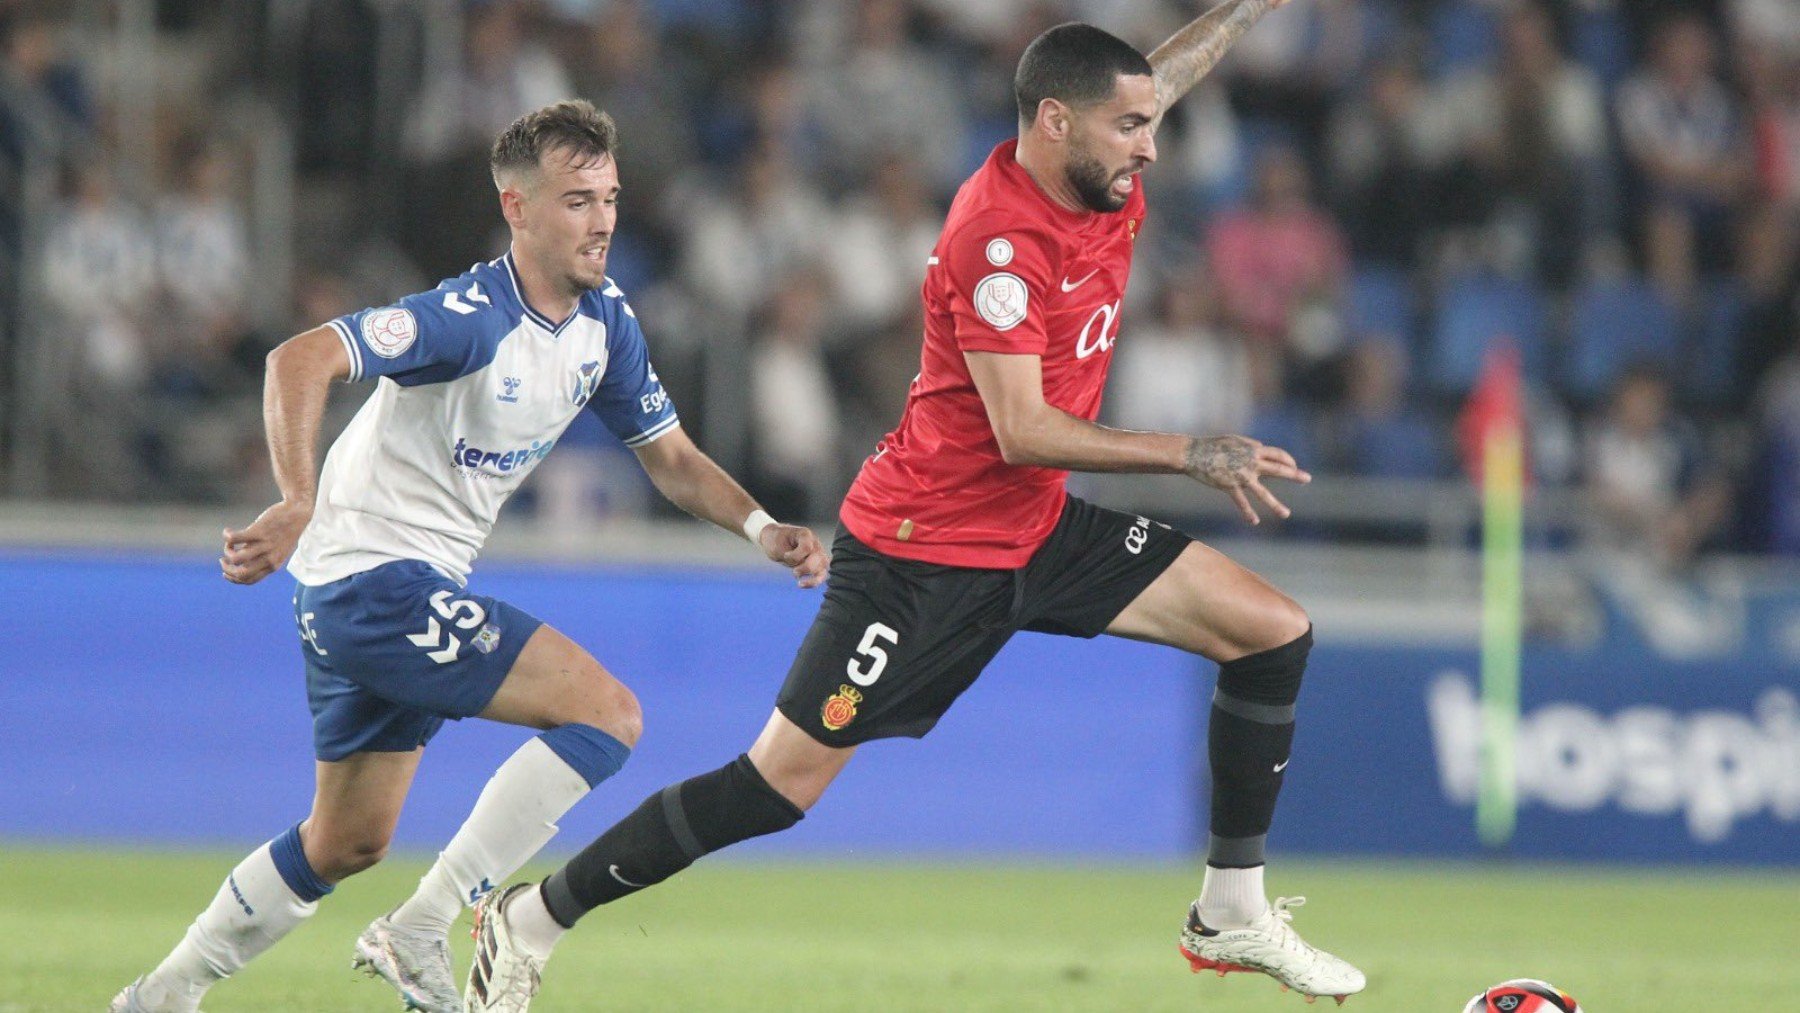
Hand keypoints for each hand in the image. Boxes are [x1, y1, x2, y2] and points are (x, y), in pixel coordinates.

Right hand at [221, 499, 313, 583]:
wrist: (298, 514)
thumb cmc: (286, 532)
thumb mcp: (278, 550)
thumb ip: (264, 558)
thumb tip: (242, 561)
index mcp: (273, 565)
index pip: (249, 580)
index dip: (233, 579)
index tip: (225, 572)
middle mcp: (269, 558)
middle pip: (241, 573)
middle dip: (227, 569)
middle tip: (223, 560)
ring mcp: (264, 545)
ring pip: (236, 558)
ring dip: (226, 552)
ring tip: (228, 544)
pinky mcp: (258, 531)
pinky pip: (234, 538)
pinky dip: (226, 536)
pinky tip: (227, 531)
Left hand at [759, 523, 828, 588]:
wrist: (776, 540)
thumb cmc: (776, 541)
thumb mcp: (777, 546)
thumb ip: (790, 557)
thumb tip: (802, 566)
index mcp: (805, 535)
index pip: (807, 548)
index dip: (796, 556)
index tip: (785, 555)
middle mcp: (815, 544)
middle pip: (818, 559)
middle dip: (805, 568)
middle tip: (794, 572)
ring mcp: (818, 554)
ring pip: (823, 569)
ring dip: (812, 578)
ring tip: (800, 583)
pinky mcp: (816, 564)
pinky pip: (820, 576)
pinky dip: (813, 582)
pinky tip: (801, 585)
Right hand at [1183, 435, 1310, 524]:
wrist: (1193, 453)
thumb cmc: (1213, 445)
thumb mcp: (1235, 440)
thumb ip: (1250, 445)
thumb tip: (1260, 447)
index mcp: (1253, 450)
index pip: (1278, 455)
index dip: (1288, 460)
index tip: (1293, 466)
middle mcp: (1251, 463)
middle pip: (1278, 469)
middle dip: (1295, 474)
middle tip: (1308, 478)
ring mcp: (1241, 476)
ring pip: (1263, 493)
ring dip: (1276, 505)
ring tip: (1286, 514)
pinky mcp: (1230, 486)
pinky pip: (1242, 502)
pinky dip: (1248, 513)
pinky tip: (1255, 522)